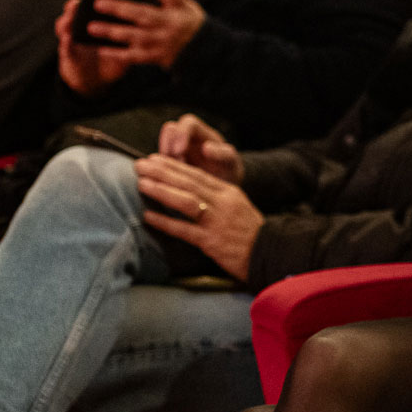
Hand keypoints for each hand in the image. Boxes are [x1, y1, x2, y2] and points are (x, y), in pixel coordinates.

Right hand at [56, 0, 130, 94]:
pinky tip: (67, 38)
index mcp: (94, 23)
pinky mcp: (68, 56)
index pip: (89, 7)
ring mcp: (71, 41)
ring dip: (66, 22)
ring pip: (64, 27)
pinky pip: (65, 49)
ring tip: (70, 17)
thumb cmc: (112, 57)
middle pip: (74, 14)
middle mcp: (79, 28)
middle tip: (78, 1)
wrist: (97, 79)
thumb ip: (129, 32)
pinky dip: (66, 44)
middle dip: (74, 7)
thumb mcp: (123, 44)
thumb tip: (145, 17)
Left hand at [83, 0, 206, 69]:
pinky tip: (102, 48)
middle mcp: (172, 24)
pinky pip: (134, 56)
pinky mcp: (156, 57)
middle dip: (120, 9)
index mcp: (180, 8)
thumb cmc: (186, 20)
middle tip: (98, 3)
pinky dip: (117, 53)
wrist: (202, 49)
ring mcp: (163, 42)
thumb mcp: (183, 5)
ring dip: (112, 31)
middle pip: (144, 15)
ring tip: (92, 27)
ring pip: (135, 36)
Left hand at [136, 154, 264, 281]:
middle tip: (140, 165)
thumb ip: (216, 197)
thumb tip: (188, 190)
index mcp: (229, 192)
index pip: (198, 174)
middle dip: (162, 172)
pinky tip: (148, 216)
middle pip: (189, 183)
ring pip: (187, 201)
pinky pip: (185, 230)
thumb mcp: (236, 207)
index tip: (155, 158)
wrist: (271, 252)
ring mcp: (218, 221)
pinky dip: (166, 222)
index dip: (174, 165)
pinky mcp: (212, 241)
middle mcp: (223, 203)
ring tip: (141, 183)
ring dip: (162, 191)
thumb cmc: (250, 232)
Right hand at [156, 113, 242, 184]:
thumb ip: (223, 154)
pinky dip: (161, 168)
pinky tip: (168, 178)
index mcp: (205, 134)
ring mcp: (178, 148)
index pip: (189, 123)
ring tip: (172, 173)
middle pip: (170, 130)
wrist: (224, 184)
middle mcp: (190, 138)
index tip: (180, 152)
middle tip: (174, 164)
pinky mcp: (171, 161)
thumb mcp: (231, 164)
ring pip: (162, 145)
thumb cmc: (229, 171)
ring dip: (163, 158)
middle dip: (168, 146)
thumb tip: (206, 148)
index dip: (181, 134)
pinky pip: (159, 160)